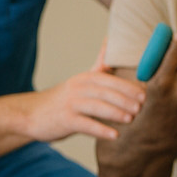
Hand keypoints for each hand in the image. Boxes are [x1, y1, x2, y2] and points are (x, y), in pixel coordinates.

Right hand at [26, 66, 144, 142]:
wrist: (32, 115)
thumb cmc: (62, 100)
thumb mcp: (81, 80)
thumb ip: (99, 65)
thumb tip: (110, 41)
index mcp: (86, 78)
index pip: (110, 79)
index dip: (128, 86)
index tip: (145, 94)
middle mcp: (78, 88)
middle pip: (105, 91)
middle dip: (125, 98)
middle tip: (141, 107)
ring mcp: (71, 104)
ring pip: (97, 106)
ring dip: (115, 112)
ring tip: (131, 119)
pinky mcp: (65, 120)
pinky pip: (85, 125)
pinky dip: (101, 130)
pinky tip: (114, 135)